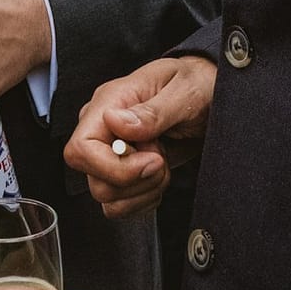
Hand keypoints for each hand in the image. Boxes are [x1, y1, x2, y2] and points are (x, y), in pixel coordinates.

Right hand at [65, 55, 215, 219]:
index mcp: (108, 104)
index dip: (114, 167)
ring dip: (143, 191)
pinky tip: (158, 177)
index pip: (81, 148)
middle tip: (162, 158)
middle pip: (94, 180)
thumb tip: (114, 121)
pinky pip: (119, 205)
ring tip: (163, 165)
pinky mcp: (121, 172)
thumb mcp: (183, 91)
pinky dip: (144, 200)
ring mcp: (109, 153)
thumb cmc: (195, 85)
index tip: (152, 159)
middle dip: (137, 181)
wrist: (209, 96)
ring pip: (106, 197)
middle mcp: (102, 130)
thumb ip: (151, 111)